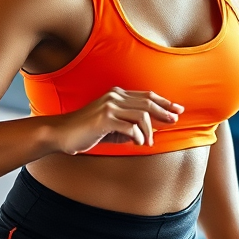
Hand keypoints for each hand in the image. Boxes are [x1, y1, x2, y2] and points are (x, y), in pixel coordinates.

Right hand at [51, 89, 183, 154]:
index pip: (146, 95)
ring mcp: (109, 106)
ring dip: (149, 130)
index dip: (164, 102)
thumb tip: (150, 132)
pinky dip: (138, 137)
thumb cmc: (86, 131)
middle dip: (164, 111)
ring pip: (142, 115)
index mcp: (116, 94)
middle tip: (175, 120)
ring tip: (149, 142)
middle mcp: (114, 96)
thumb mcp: (111, 126)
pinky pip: (130, 127)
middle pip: (148, 102)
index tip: (177, 109)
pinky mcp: (104, 119)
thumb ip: (129, 125)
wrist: (61, 133)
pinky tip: (138, 143)